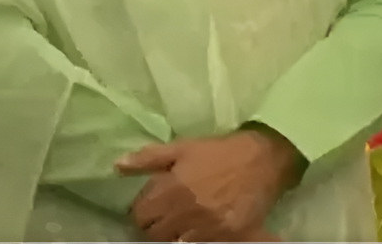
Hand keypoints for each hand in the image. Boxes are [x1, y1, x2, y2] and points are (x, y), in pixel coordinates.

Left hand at [118, 129, 303, 241]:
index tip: (153, 206)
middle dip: (157, 225)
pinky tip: (201, 230)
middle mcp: (185, 211)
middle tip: (170, 216)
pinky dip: (197, 239)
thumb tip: (117, 166)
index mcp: (171, 189)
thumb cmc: (220, 152)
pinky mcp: (226, 237)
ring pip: (174, 243)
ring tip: (185, 224)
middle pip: (154, 234)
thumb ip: (149, 158)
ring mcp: (206, 227)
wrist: (264, 157)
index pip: (139, 215)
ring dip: (176, 235)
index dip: (144, 211)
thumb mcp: (184, 147)